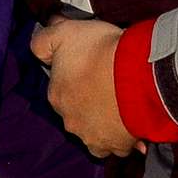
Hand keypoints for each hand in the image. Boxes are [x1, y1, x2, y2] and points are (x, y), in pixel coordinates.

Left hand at [30, 19, 141, 157]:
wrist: (139, 75)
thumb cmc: (101, 52)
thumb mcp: (64, 32)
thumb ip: (43, 41)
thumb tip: (38, 49)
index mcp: (56, 95)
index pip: (59, 87)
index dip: (74, 76)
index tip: (89, 67)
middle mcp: (71, 121)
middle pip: (76, 111)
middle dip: (88, 101)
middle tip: (106, 83)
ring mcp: (93, 137)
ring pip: (94, 131)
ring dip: (103, 122)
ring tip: (119, 106)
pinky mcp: (117, 145)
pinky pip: (118, 145)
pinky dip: (124, 137)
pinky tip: (132, 124)